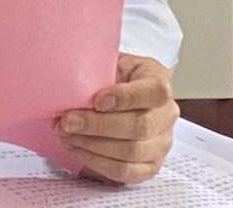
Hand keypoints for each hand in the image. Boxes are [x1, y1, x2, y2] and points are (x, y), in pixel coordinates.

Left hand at [56, 53, 178, 183]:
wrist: (113, 92)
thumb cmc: (108, 76)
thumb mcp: (105, 61)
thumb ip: (95, 66)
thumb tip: (67, 77)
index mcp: (158, 81)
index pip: (155, 91)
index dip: (126, 98)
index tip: (96, 100)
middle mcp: (166, 114)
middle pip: (141, 126)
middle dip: (98, 126)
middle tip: (68, 121)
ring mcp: (161, 142)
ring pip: (132, 152)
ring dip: (92, 145)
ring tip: (66, 134)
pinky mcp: (150, 165)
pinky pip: (126, 172)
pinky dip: (97, 161)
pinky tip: (77, 148)